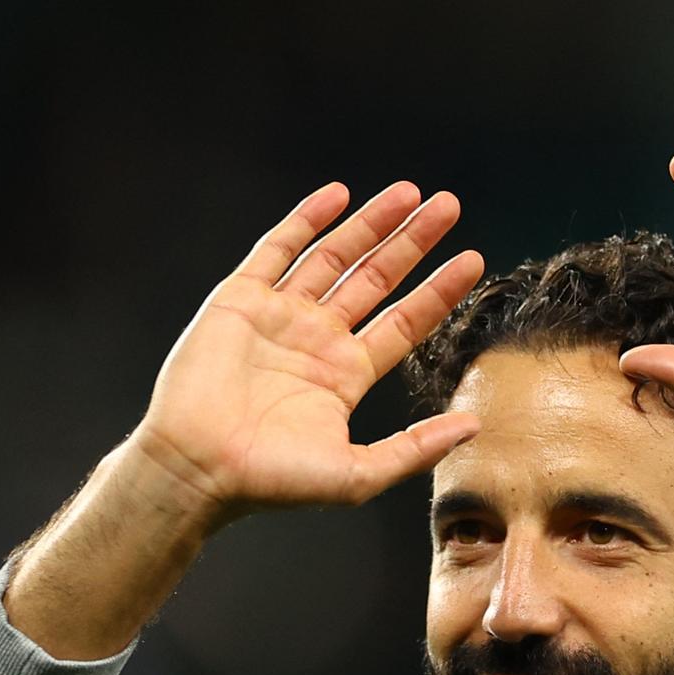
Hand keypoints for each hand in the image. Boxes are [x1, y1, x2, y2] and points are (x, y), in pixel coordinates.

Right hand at [130, 181, 483, 520]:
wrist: (198, 469)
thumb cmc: (271, 481)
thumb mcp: (359, 474)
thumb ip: (417, 447)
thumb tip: (475, 425)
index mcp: (346, 374)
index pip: (405, 321)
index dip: (439, 290)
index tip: (472, 260)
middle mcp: (317, 339)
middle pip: (376, 278)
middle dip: (413, 242)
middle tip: (448, 206)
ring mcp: (279, 316)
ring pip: (334, 256)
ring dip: (371, 223)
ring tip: (410, 193)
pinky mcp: (240, 300)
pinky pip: (277, 249)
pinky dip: (307, 220)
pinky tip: (339, 195)